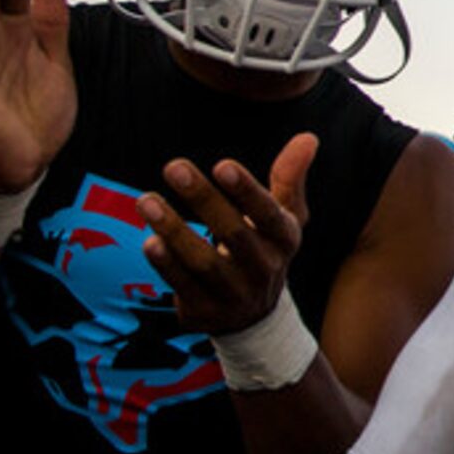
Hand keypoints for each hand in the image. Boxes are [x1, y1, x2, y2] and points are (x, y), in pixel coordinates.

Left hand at [140, 133, 316, 333]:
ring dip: (174, 230)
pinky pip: (183, 286)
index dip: (247, 191)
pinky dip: (166, 265)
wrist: (253, 316)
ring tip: (146, 200)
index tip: (222, 165)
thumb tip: (308, 137)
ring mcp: (235, 293)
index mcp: (285, 240)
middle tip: (174, 167)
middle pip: (233, 234)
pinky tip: (149, 241)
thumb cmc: (263, 248)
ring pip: (203, 262)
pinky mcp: (206, 311)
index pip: (269, 214)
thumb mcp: (284, 216)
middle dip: (203, 199)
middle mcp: (264, 269)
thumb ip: (290, 177)